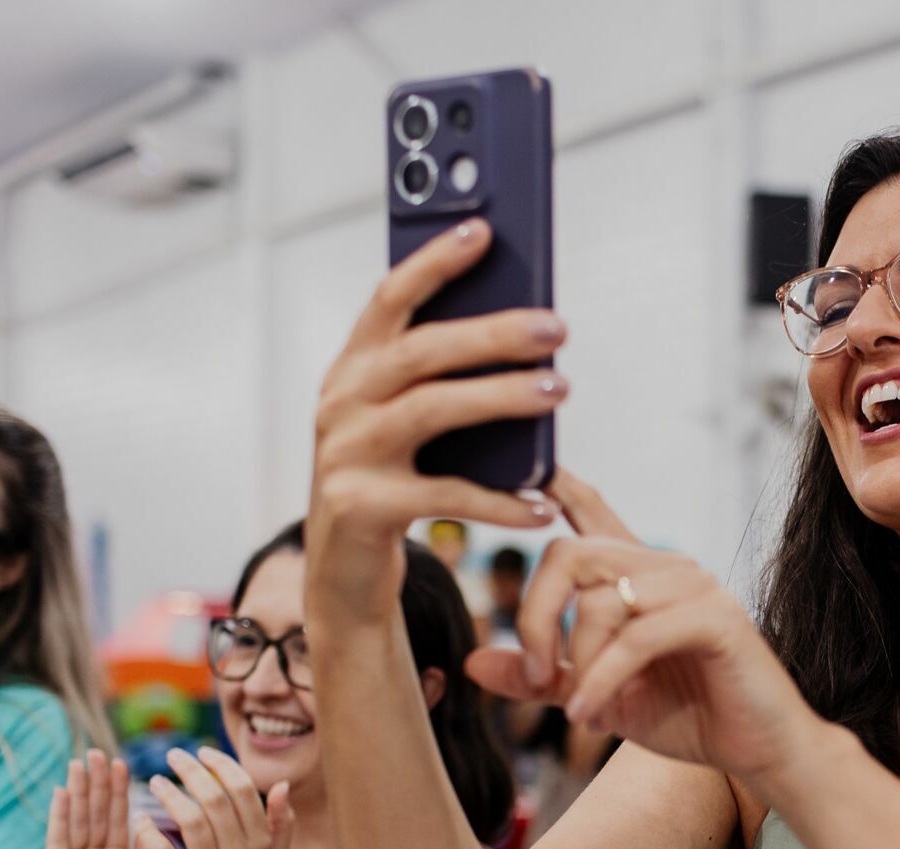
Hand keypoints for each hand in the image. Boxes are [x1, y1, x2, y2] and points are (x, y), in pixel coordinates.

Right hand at [40, 750, 163, 848]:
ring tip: (79, 763)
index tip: (124, 762)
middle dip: (97, 784)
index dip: (120, 792)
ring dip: (77, 792)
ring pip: (76, 821)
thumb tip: (155, 820)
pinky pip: (57, 841)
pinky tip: (61, 793)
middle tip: (99, 752)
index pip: (119, 818)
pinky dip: (59, 817)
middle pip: (95, 814)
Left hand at [136, 748, 294, 848]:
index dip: (221, 765)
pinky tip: (139, 819)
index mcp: (262, 842)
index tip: (202, 751)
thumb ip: (281, 821)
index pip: (242, 790)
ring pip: (190, 819)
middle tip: (173, 756)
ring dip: (170, 794)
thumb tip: (281, 785)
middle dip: (193, 770)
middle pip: (215, 799)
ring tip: (156, 782)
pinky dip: (149, 833)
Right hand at [307, 218, 564, 615]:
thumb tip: (528, 335)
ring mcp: (346, 454)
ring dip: (501, 396)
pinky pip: (445, 496)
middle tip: (555, 326)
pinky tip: (542, 503)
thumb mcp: (407, 421)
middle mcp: (342, 402)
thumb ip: (445, 380)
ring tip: (557, 389)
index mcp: (354, 368)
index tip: (484, 230)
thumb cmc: (392, 479)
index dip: (435, 263)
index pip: (390, 299)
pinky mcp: (363, 507)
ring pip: (432, 410)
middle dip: (492, 332)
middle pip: (422, 351)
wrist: (343, 566)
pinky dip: (500, 501)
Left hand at [464, 469, 824, 789]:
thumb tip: (472, 664)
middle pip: (568, 554)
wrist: (760, 751)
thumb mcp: (598, 696)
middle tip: (538, 673)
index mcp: (641, 577)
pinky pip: (636, 638)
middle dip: (535, 617)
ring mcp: (696, 586)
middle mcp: (667, 568)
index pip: (592, 512)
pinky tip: (595, 718)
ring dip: (579, 666)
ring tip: (585, 712)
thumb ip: (542, 676)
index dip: (557, 485)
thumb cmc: (690, 716)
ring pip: (599, 603)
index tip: (528, 468)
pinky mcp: (716, 619)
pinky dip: (603, 681)